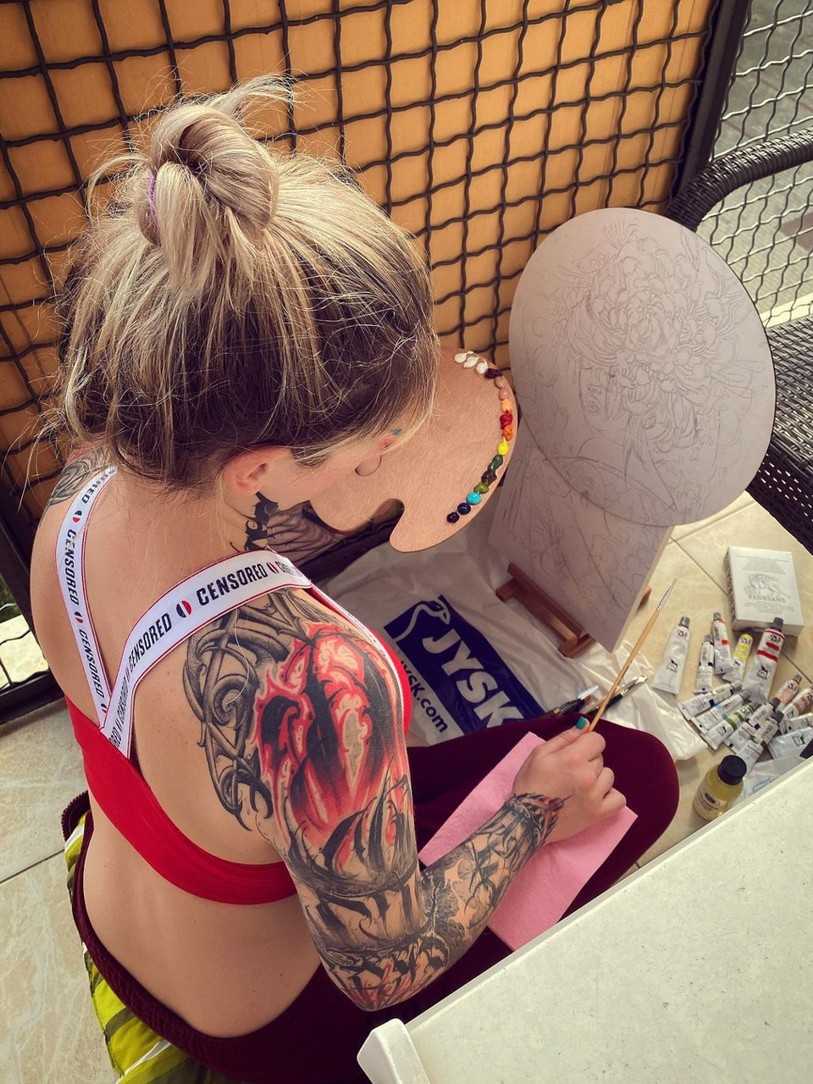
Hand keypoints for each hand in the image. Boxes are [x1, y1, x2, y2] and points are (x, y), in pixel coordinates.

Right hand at [512, 726, 626, 843]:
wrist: (527, 819)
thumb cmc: (529, 784)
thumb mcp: (539, 754)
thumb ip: (564, 738)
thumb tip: (585, 726)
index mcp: (573, 758)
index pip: (597, 740)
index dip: (587, 743)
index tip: (577, 751)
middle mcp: (588, 775)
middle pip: (600, 758)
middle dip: (587, 761)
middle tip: (570, 772)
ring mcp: (595, 796)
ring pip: (608, 776)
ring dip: (597, 778)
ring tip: (580, 786)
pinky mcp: (599, 814)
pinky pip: (619, 799)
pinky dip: (610, 796)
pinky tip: (595, 796)